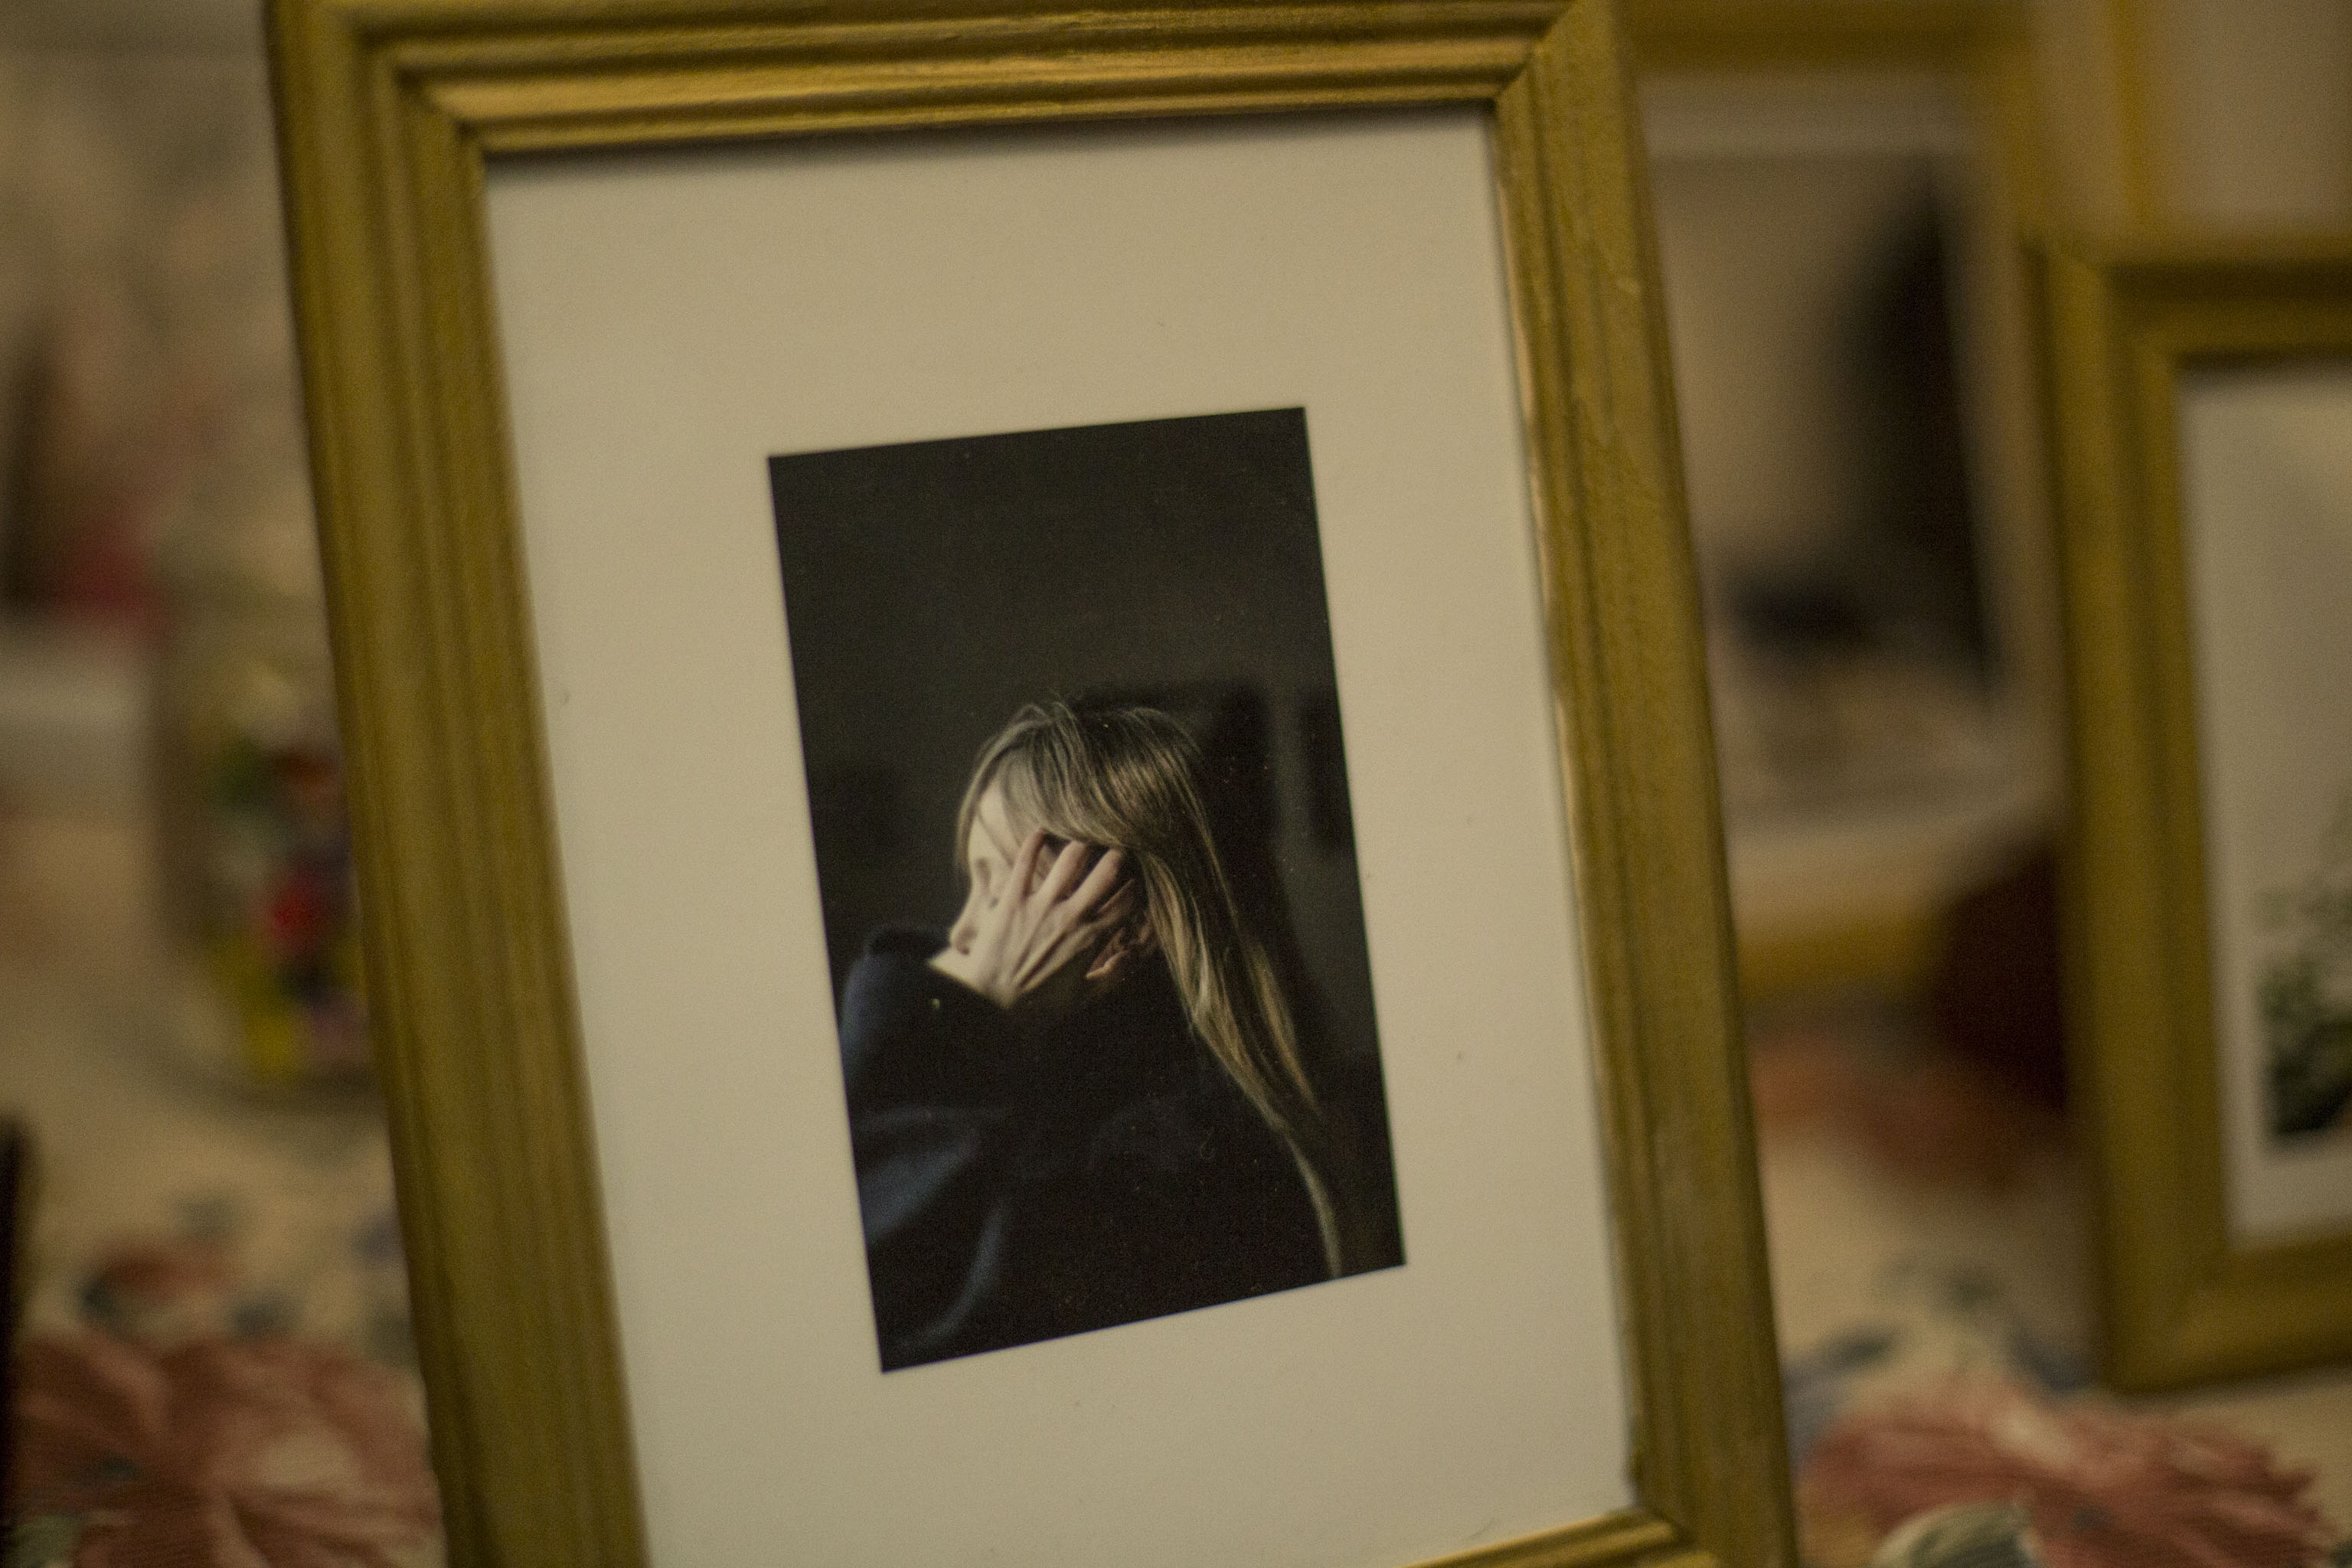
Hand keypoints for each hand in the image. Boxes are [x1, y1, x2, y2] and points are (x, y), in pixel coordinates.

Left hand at [930, 832, 1142, 1021]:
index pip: (1128, 902)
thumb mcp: (1083, 998)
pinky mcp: (1011, 900)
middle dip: (1119, 854)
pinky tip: (1041, 830)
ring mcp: (1040, 906)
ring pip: (1071, 858)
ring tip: (1085, 836)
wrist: (991, 1008)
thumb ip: (1113, 976)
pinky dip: (1033, 842)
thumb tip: (1134, 955)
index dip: (1139, 885)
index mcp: (1091, 940)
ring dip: (1082, 843)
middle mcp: (1071, 917)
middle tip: (1120, 845)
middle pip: (1107, 871)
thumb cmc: (1038, 1007)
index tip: (1139, 877)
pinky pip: (1023, 861)